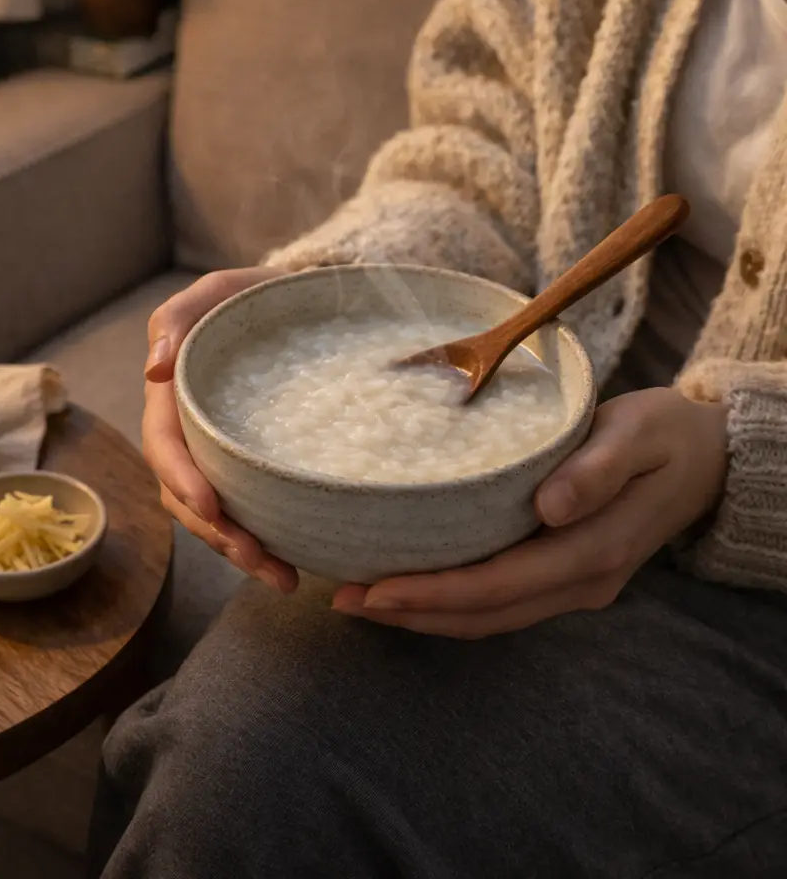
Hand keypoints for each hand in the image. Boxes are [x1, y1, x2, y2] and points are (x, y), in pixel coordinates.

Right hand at [143, 268, 298, 593]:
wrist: (299, 308)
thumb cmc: (252, 298)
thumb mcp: (215, 293)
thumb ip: (178, 318)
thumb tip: (151, 368)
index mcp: (174, 398)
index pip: (165, 447)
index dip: (182, 480)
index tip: (213, 505)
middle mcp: (190, 435)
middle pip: (185, 496)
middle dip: (216, 533)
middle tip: (258, 559)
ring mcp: (217, 456)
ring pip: (212, 517)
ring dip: (239, 551)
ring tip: (283, 577)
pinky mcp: (248, 470)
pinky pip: (244, 512)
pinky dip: (262, 542)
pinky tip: (291, 562)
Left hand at [332, 388, 727, 635]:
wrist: (705, 459)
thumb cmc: (665, 435)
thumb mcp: (639, 434)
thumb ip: (597, 469)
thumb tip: (550, 507)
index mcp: (595, 549)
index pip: (499, 585)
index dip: (435, 593)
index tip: (376, 589)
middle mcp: (582, 581)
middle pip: (484, 613)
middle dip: (411, 613)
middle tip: (344, 600)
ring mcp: (574, 585)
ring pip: (489, 617)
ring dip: (424, 616)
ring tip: (362, 601)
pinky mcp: (565, 576)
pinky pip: (501, 602)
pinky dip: (451, 603)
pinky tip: (412, 589)